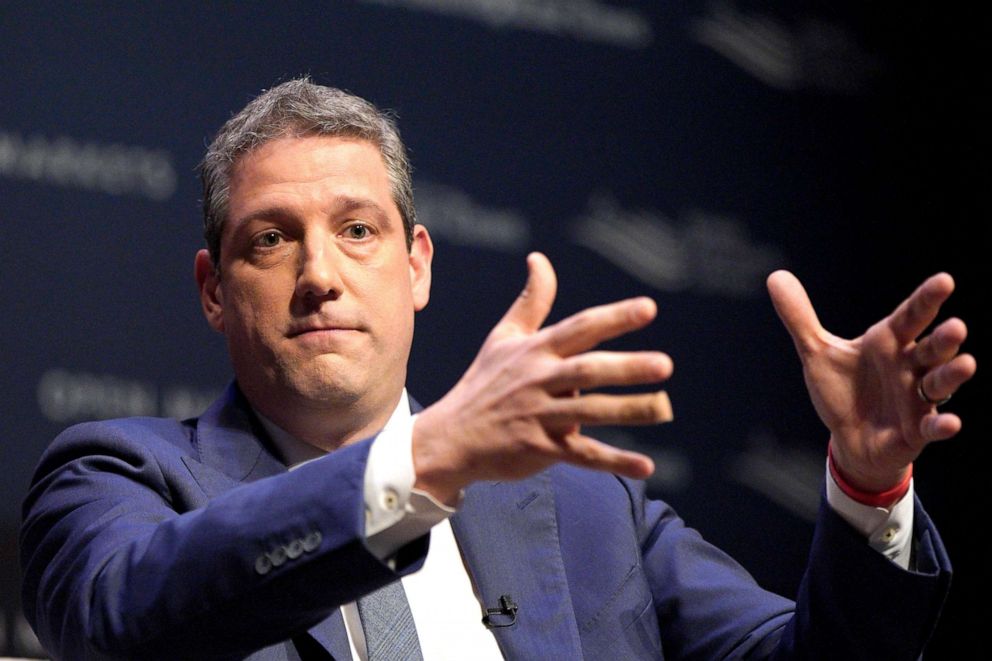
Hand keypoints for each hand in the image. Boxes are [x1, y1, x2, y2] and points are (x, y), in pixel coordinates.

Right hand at [412, 252, 673, 503]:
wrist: (449, 437)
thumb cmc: (484, 383)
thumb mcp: (504, 337)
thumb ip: (532, 301)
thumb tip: (540, 258)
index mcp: (534, 351)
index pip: (579, 328)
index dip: (614, 318)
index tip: (649, 308)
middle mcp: (538, 380)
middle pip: (587, 370)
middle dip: (625, 367)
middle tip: (664, 365)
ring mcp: (538, 416)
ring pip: (589, 412)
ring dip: (627, 410)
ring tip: (664, 407)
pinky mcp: (539, 449)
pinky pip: (582, 455)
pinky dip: (613, 461)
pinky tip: (646, 466)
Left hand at [767, 271, 976, 492]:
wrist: (849, 438)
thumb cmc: (843, 390)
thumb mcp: (818, 353)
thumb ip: (800, 318)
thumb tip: (775, 276)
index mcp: (888, 343)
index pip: (910, 317)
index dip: (926, 299)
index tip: (944, 280)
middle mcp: (909, 367)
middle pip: (932, 349)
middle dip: (945, 339)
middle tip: (956, 326)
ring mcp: (917, 399)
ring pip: (940, 383)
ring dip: (952, 375)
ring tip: (966, 364)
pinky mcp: (917, 430)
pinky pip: (933, 427)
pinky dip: (942, 425)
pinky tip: (950, 423)